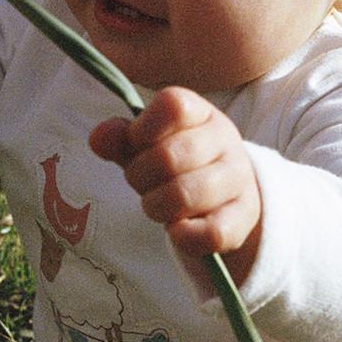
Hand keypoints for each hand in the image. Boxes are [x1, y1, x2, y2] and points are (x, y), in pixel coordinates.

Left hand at [90, 85, 261, 282]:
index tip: (136, 144)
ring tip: (158, 206)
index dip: (143, 129)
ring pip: (186, 194)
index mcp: (200, 113)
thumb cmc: (177, 166)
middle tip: (141, 184)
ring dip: (157, 207)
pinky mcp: (243, 218)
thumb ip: (120, 140)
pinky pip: (211, 232)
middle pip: (169, 156)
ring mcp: (238, 179)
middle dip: (139, 176)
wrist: (226, 197)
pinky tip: (177, 230)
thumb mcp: (146, 147)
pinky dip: (184, 236)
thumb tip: (98, 138)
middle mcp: (225, 140)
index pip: (172, 105)